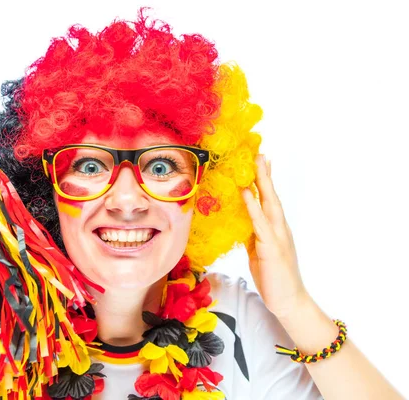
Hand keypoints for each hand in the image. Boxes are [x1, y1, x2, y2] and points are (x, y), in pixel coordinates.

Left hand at [240, 155, 308, 319]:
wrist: (288, 301)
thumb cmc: (273, 277)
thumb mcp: (258, 251)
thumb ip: (252, 235)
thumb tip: (243, 221)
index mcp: (276, 229)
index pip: (270, 200)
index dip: (265, 181)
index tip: (260, 162)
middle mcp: (279, 229)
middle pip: (271, 196)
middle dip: (264, 175)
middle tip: (259, 153)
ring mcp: (277, 237)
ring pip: (269, 205)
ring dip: (262, 183)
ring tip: (255, 164)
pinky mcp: (271, 248)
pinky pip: (260, 223)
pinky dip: (253, 207)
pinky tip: (247, 193)